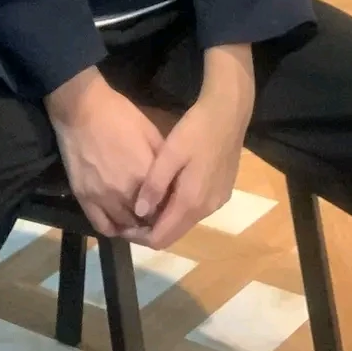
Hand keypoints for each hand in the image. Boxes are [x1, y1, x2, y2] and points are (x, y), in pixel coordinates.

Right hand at [47, 68, 163, 236]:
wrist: (82, 109)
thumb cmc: (120, 116)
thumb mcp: (151, 132)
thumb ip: (164, 160)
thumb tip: (174, 180)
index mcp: (146, 176)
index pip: (164, 208)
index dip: (169, 208)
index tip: (170, 204)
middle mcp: (125, 193)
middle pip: (145, 221)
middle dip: (153, 218)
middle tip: (156, 211)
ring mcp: (102, 198)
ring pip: (125, 226)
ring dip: (134, 225)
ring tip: (139, 217)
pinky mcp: (84, 199)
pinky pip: (101, 226)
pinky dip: (113, 228)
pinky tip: (119, 221)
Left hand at [128, 48, 253, 250]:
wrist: (229, 113)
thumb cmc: (197, 129)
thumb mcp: (170, 153)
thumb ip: (154, 184)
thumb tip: (139, 212)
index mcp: (191, 202)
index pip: (162, 237)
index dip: (140, 237)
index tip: (122, 225)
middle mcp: (207, 209)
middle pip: (174, 233)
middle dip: (151, 229)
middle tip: (131, 214)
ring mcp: (218, 201)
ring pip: (186, 222)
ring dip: (166, 218)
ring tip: (147, 201)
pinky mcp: (222, 192)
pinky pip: (197, 210)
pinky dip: (180, 208)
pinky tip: (170, 190)